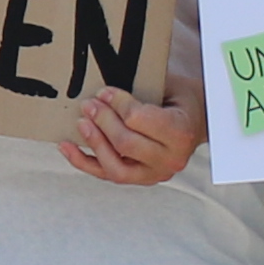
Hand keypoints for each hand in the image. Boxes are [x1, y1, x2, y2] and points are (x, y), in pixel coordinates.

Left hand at [63, 76, 202, 183]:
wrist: (197, 123)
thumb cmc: (181, 100)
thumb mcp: (170, 85)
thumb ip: (143, 85)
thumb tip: (106, 85)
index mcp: (180, 132)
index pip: (140, 120)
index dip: (117, 104)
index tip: (104, 92)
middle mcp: (170, 159)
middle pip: (126, 144)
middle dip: (103, 121)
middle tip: (88, 104)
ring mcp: (154, 175)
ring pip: (115, 167)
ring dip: (94, 143)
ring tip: (80, 122)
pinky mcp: (138, 180)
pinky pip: (106, 175)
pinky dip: (83, 161)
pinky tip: (66, 146)